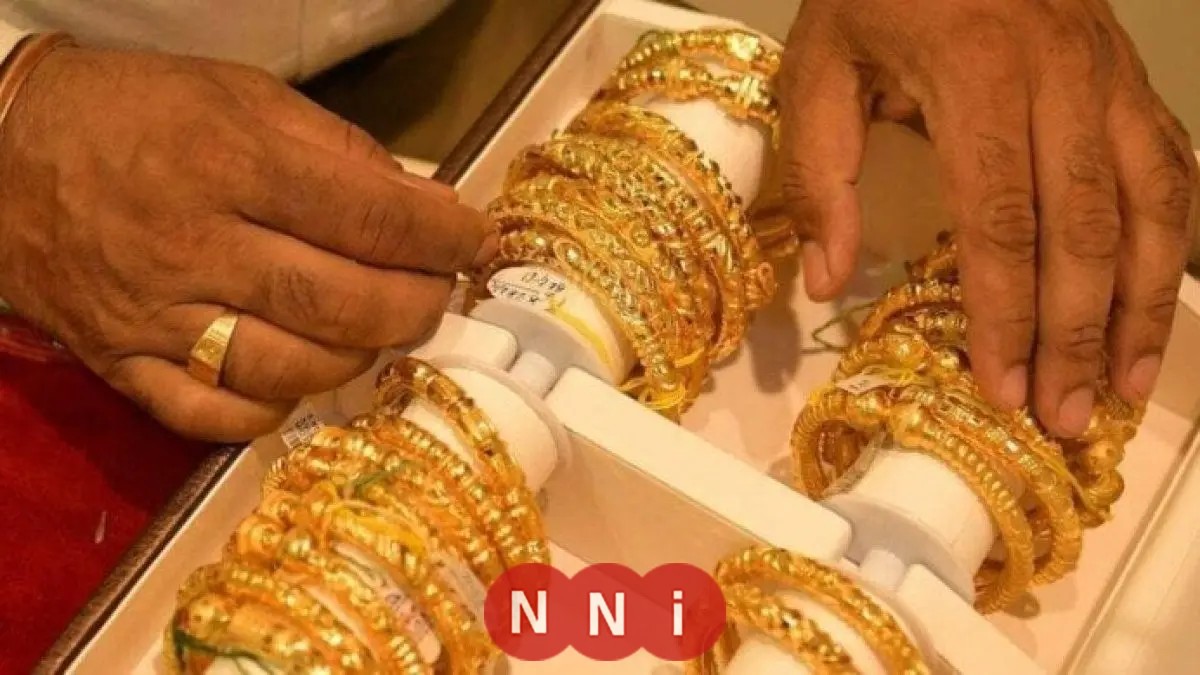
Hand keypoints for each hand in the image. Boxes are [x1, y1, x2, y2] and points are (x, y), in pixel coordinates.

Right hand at [0, 46, 494, 441]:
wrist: (0, 153)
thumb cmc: (134, 114)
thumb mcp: (239, 96)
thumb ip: (338, 149)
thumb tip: (424, 202)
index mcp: (228, 162)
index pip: (367, 214)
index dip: (440, 236)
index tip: (476, 242)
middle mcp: (194, 244)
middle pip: (339, 303)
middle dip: (416, 306)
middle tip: (438, 295)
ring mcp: (154, 315)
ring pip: (286, 370)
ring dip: (356, 359)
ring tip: (377, 332)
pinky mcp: (121, 362)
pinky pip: (211, 416)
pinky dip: (272, 409)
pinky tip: (299, 379)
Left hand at [779, 0, 1198, 435]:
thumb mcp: (819, 69)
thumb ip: (821, 176)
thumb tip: (828, 284)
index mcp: (975, 75)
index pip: (999, 220)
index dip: (1005, 314)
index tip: (1001, 388)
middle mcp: (1061, 77)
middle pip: (1085, 229)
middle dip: (1075, 334)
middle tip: (1063, 417)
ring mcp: (1109, 75)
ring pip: (1152, 206)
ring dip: (1143, 305)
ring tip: (1123, 386)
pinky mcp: (1130, 77)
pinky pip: (1173, 167)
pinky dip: (1174, 243)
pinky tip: (1158, 304)